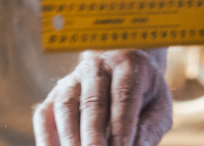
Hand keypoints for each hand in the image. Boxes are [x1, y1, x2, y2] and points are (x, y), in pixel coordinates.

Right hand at [34, 49, 172, 145]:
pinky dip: (46, 137)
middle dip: (93, 136)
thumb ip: (150, 128)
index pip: (123, 98)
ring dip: (69, 137)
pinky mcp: (56, 93)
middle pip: (92, 102)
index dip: (121, 128)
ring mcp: (73, 79)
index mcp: (128, 65)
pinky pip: (45, 114)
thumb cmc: (144, 92)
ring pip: (66, 106)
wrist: (124, 65)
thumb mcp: (159, 105)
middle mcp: (97, 67)